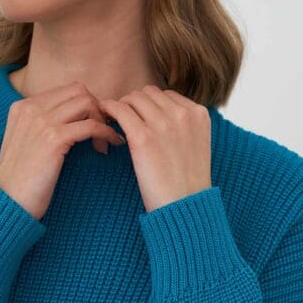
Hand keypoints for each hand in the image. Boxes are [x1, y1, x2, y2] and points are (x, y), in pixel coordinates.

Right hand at [0, 81, 125, 219]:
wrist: (7, 202)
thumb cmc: (21, 180)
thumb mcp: (27, 144)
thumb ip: (43, 127)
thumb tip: (73, 121)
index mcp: (23, 107)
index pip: (67, 90)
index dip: (88, 105)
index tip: (96, 125)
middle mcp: (31, 108)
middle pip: (79, 91)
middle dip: (98, 109)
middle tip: (104, 132)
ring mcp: (41, 121)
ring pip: (86, 103)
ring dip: (103, 121)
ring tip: (105, 142)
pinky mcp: (53, 139)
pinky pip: (91, 125)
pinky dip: (105, 133)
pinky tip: (107, 147)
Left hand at [97, 87, 211, 212]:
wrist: (185, 208)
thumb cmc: (187, 185)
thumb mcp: (196, 148)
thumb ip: (184, 128)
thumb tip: (160, 117)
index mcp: (198, 114)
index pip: (166, 96)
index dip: (150, 107)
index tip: (140, 119)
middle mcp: (183, 114)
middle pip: (148, 94)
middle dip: (134, 105)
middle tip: (123, 120)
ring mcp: (163, 124)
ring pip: (132, 98)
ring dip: (121, 107)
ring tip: (113, 122)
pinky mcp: (143, 137)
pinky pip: (119, 109)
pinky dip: (108, 109)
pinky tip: (104, 118)